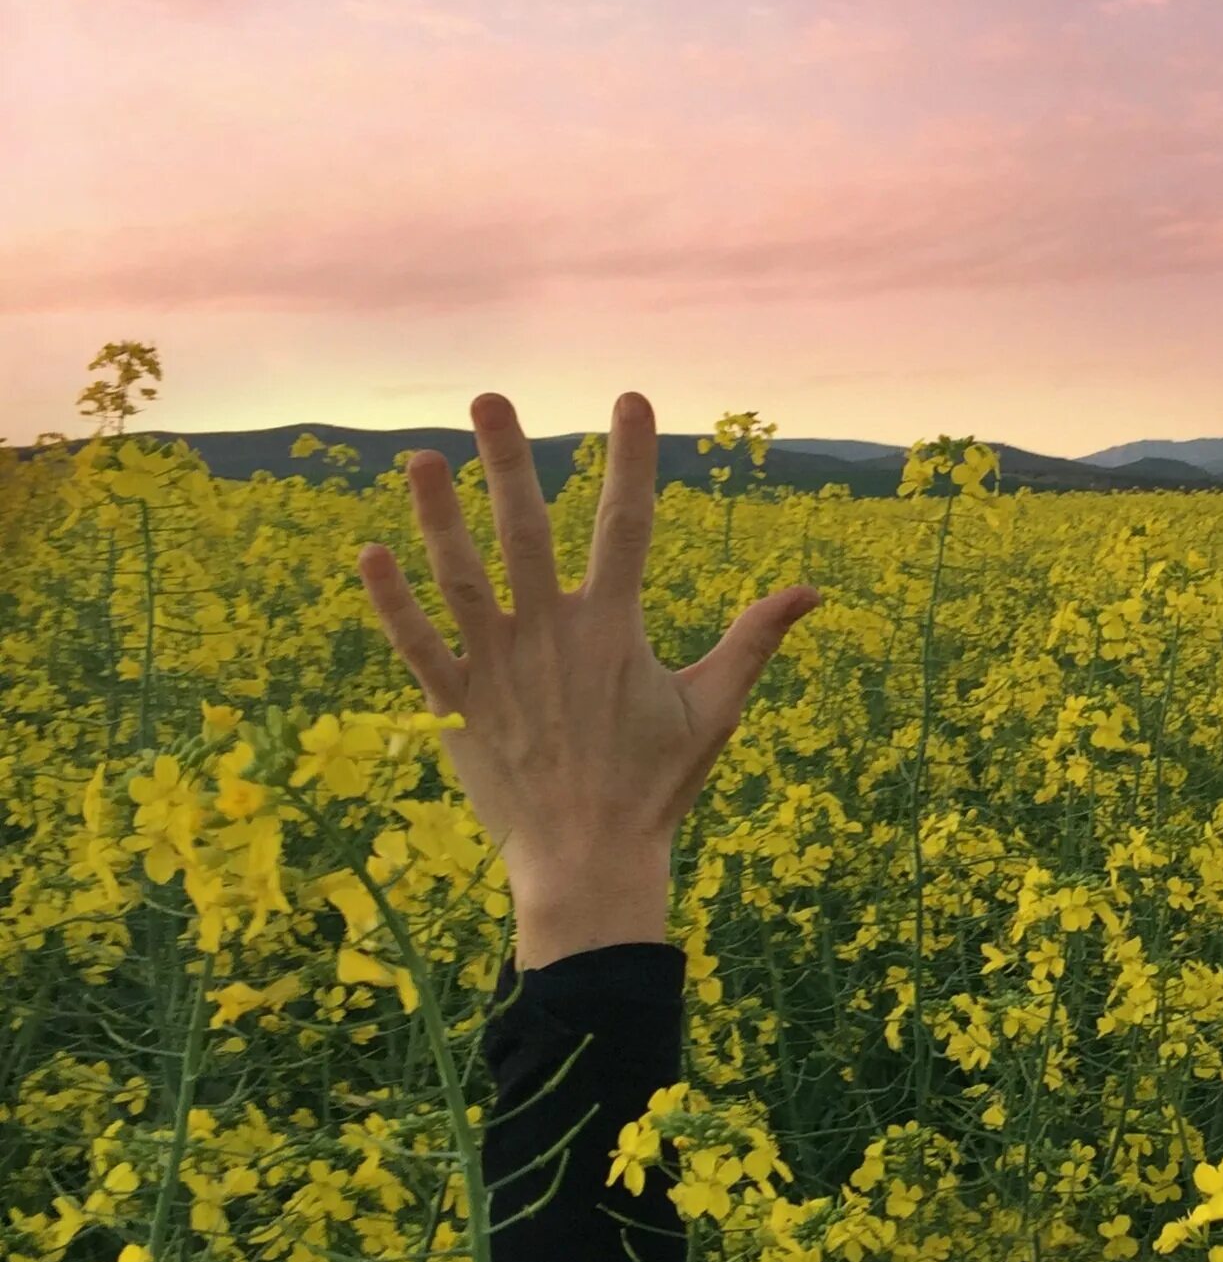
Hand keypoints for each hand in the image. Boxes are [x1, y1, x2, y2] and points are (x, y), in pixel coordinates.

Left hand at [356, 391, 822, 968]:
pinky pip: (418, 645)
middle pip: (524, 530)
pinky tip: (370, 553)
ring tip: (422, 457)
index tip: (631, 399)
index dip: (630, 457)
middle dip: (507, 460)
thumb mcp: (715, 709)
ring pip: (460, 577)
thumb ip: (755, 640)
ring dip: (438, 515)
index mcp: (616, 629)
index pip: (628, 524)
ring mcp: (499, 669)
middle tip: (489, 398)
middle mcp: (552, 635)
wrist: (591, 862)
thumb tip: (812, 591)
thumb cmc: (658, 787)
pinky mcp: (456, 706)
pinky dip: (392, 602)